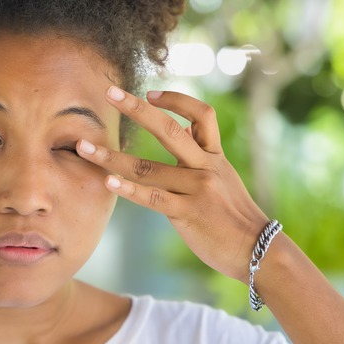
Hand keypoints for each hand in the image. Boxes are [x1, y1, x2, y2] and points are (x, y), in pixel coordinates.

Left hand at [77, 86, 269, 282]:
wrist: (259, 251)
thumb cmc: (235, 219)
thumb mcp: (223, 181)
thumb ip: (199, 160)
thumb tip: (174, 138)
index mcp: (215, 156)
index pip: (201, 114)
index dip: (176, 99)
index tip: (150, 93)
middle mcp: (206, 167)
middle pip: (169, 128)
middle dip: (136, 108)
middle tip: (109, 93)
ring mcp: (198, 189)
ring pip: (148, 166)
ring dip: (111, 157)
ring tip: (84, 149)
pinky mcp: (188, 213)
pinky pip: (152, 197)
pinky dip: (128, 189)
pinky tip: (108, 182)